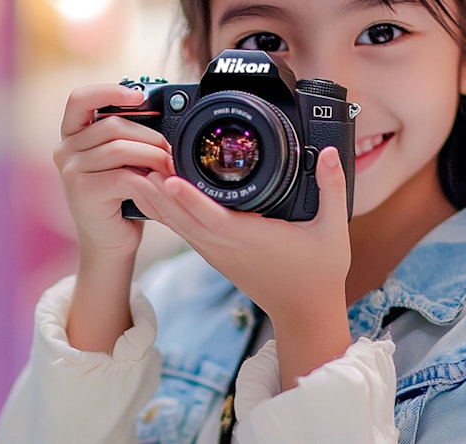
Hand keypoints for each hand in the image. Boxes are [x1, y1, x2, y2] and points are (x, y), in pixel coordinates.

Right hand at [54, 83, 174, 352]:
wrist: (110, 241)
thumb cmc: (121, 196)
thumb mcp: (122, 159)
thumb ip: (129, 135)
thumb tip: (165, 110)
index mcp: (71, 134)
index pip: (79, 99)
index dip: (108, 91)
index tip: (140, 95)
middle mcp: (65, 149)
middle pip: (112, 125)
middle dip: (150, 135)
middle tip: (172, 149)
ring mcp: (71, 171)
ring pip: (120, 148)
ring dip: (153, 155)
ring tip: (171, 166)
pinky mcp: (84, 192)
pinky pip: (124, 175)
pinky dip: (148, 178)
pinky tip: (161, 184)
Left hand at [130, 147, 351, 331]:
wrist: (305, 312)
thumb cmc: (319, 272)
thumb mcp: (333, 230)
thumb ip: (332, 188)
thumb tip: (333, 153)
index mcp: (252, 239)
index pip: (213, 217)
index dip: (189, 199)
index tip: (167, 179)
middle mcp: (227, 247)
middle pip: (183, 219)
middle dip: (157, 193)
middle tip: (134, 164)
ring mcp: (218, 253)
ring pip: (178, 226)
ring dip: (154, 202)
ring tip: (132, 174)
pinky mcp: (215, 255)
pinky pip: (184, 232)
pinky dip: (166, 213)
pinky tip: (152, 196)